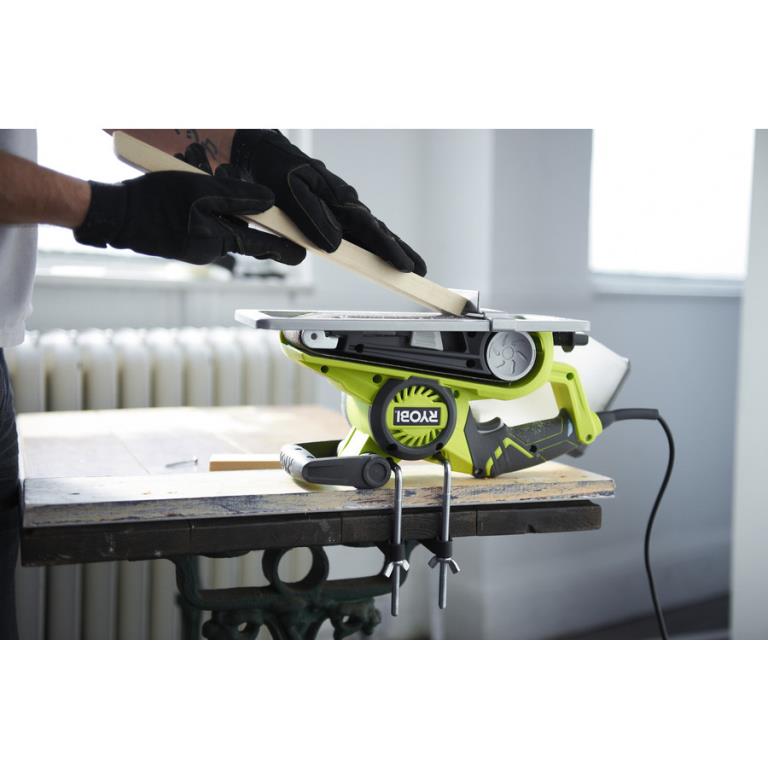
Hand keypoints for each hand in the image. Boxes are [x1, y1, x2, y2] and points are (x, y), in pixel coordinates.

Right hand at [73, 171, 305, 265]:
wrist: (112, 215)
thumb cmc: (154, 200)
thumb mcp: (200, 190)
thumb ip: (237, 196)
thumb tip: (270, 202)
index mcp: (216, 240)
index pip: (258, 244)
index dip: (282, 247)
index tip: (302, 254)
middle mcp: (208, 250)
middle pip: (240, 235)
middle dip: (254, 227)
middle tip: (279, 229)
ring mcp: (193, 249)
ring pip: (220, 229)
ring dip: (225, 213)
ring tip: (215, 195)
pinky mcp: (181, 244)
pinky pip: (204, 229)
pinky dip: (207, 215)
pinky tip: (194, 201)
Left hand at [228, 130, 426, 275]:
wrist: (261, 153)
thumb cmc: (274, 169)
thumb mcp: (289, 191)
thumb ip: (313, 217)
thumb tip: (336, 245)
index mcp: (339, 197)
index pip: (370, 229)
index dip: (389, 250)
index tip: (404, 266)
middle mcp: (345, 202)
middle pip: (378, 231)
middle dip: (400, 251)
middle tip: (421, 271)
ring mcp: (340, 207)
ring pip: (370, 232)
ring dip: (390, 248)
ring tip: (408, 265)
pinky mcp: (330, 212)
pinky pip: (355, 231)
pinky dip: (370, 243)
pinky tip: (377, 254)